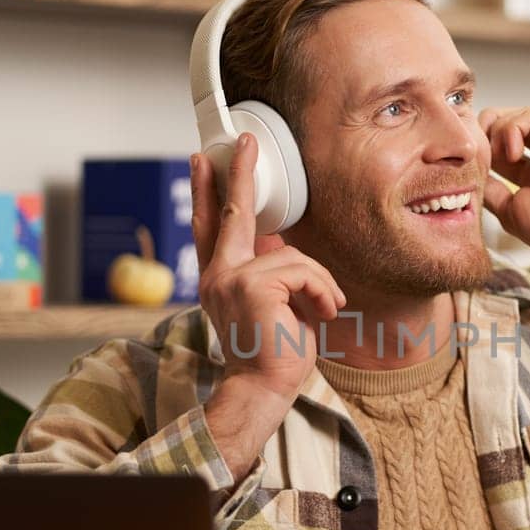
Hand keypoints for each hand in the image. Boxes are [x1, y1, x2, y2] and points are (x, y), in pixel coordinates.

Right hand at [190, 134, 345, 477]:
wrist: (263, 389)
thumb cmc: (273, 353)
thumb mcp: (273, 304)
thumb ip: (270, 271)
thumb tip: (280, 241)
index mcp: (219, 279)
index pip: (212, 226)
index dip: (209, 190)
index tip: (206, 158)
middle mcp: (217, 275)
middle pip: (231, 213)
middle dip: (240, 173)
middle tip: (244, 140)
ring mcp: (230, 279)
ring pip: (292, 256)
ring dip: (319, 283)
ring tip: (323, 309)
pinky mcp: (251, 286)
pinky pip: (303, 270)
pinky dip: (322, 291)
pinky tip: (321, 313)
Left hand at [479, 107, 529, 285]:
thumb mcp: (510, 211)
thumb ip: (490, 189)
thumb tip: (470, 173)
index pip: (495, 151)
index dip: (478, 153)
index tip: (467, 166)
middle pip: (500, 129)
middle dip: (481, 136)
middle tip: (476, 154)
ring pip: (512, 118)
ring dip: (495, 133)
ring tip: (499, 158)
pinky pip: (529, 116)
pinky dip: (512, 128)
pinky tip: (513, 152)